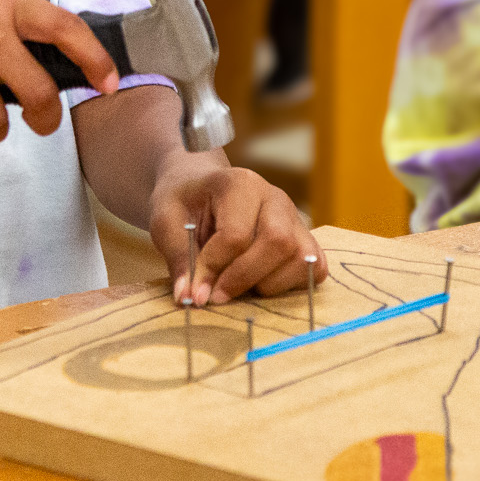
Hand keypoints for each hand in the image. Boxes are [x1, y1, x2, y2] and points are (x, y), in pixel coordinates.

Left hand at [150, 164, 324, 304]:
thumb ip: (177, 258)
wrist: (200, 190)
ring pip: (301, 258)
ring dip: (268, 283)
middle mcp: (274, 198)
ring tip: (237, 284)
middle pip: (278, 242)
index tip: (195, 290)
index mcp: (240, 183)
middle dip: (245, 277)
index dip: (214, 267)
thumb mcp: (165, 222)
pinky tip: (259, 283)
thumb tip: (188, 297)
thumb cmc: (183, 203)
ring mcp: (295, 218)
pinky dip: (289, 284)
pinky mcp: (304, 238)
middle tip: (217, 295)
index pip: (236, 234)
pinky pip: (314, 268)